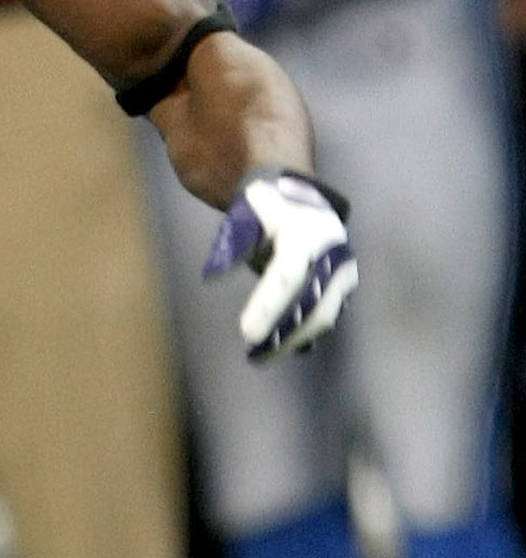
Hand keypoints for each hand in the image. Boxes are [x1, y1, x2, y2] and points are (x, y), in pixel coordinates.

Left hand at [205, 168, 357, 360]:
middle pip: (315, 305)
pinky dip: (303, 334)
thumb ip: (233, 243)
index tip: (246, 332)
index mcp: (307, 232)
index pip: (289, 275)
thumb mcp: (246, 213)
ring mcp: (344, 272)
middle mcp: (334, 254)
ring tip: (261, 356)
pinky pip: (324, 316)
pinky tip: (278, 348)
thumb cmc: (268, 207)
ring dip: (294, 340)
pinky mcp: (344, 287)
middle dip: (286, 335)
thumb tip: (213, 276)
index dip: (269, 306)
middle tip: (254, 354)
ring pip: (323, 317)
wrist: (304, 200)